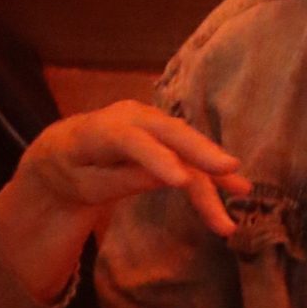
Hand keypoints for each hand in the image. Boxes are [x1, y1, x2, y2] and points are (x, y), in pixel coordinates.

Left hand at [13, 104, 248, 238]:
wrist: (64, 150)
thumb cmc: (71, 170)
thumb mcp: (84, 184)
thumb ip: (120, 180)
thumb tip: (165, 177)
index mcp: (100, 130)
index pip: (131, 140)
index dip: (158, 158)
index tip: (182, 181)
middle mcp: (131, 117)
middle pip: (170, 132)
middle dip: (201, 151)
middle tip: (229, 168)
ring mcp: (151, 123)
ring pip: (186, 144)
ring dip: (214, 169)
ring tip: (242, 190)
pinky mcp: (164, 135)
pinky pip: (188, 152)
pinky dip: (211, 171)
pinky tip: (236, 187)